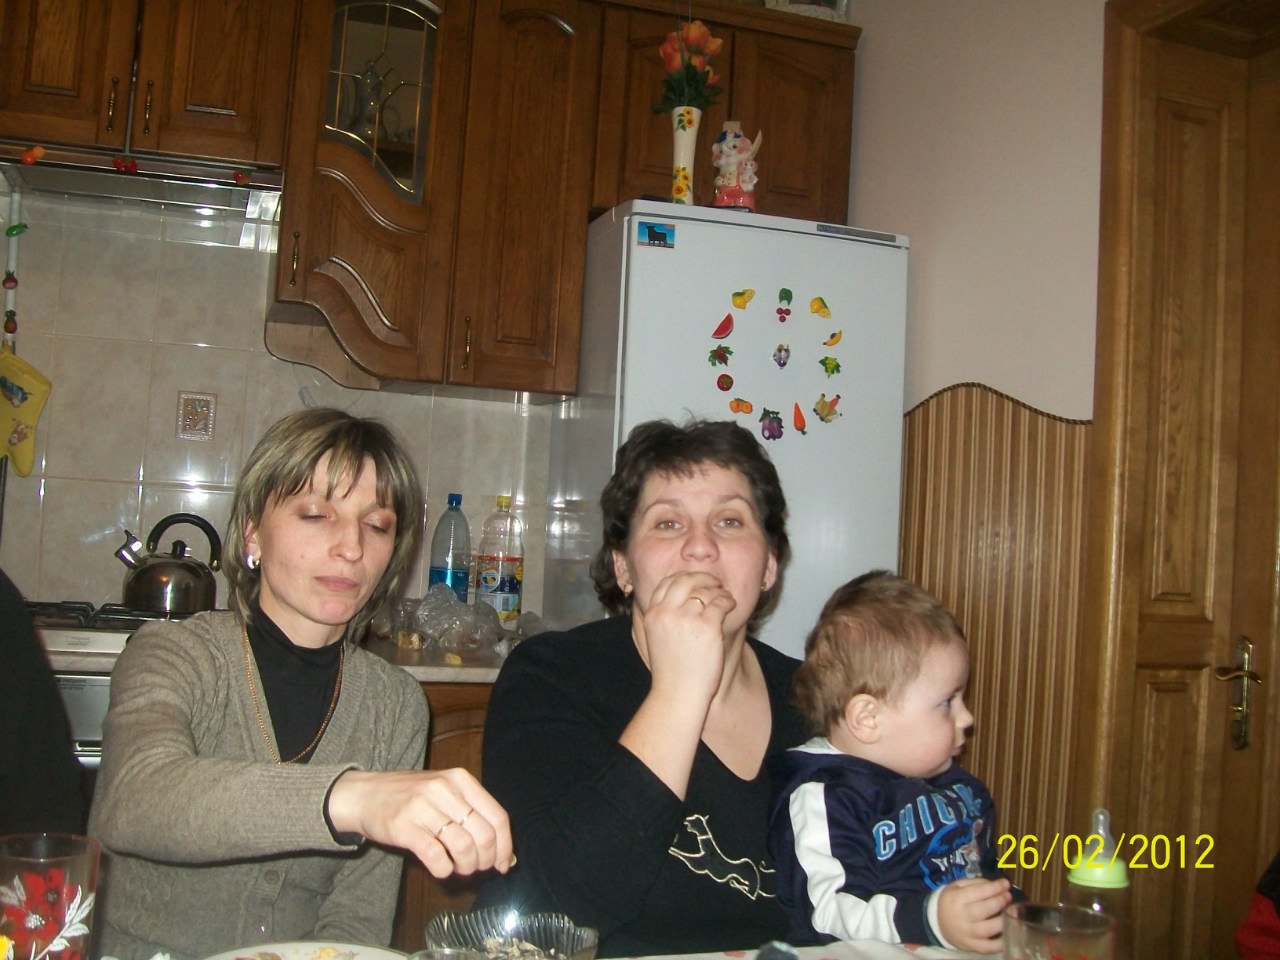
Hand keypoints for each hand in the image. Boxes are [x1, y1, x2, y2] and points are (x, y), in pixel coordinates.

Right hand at [327, 767, 513, 878]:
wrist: (364, 794)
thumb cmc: (410, 796)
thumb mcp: (445, 792)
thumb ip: (474, 815)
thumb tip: (508, 855)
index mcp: (461, 779)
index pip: (497, 816)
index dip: (505, 845)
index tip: (505, 863)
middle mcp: (444, 789)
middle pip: (484, 834)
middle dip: (487, 860)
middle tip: (478, 868)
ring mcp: (423, 807)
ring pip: (464, 846)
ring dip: (467, 867)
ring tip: (459, 868)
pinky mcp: (404, 827)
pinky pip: (436, 856)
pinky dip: (444, 870)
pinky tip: (441, 868)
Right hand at [636, 570, 735, 701]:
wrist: (678, 694)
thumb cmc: (671, 671)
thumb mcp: (656, 638)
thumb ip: (663, 617)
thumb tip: (680, 599)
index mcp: (653, 615)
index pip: (667, 583)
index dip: (683, 578)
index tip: (695, 581)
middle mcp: (667, 614)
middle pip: (685, 581)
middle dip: (702, 578)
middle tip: (714, 582)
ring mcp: (687, 619)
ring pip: (705, 590)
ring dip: (718, 590)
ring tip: (725, 596)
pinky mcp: (707, 627)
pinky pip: (720, 603)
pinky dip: (727, 601)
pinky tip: (730, 604)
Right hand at [935, 877, 1011, 953]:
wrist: (938, 923)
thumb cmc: (952, 901)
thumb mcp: (957, 886)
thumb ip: (976, 883)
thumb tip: (997, 886)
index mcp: (956, 899)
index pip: (979, 891)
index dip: (995, 887)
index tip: (1006, 883)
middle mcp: (961, 917)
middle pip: (985, 909)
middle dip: (1000, 901)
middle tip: (1008, 896)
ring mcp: (967, 934)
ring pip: (989, 929)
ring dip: (1004, 920)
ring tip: (1011, 912)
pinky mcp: (972, 946)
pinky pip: (989, 947)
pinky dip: (1001, 942)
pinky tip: (1009, 932)